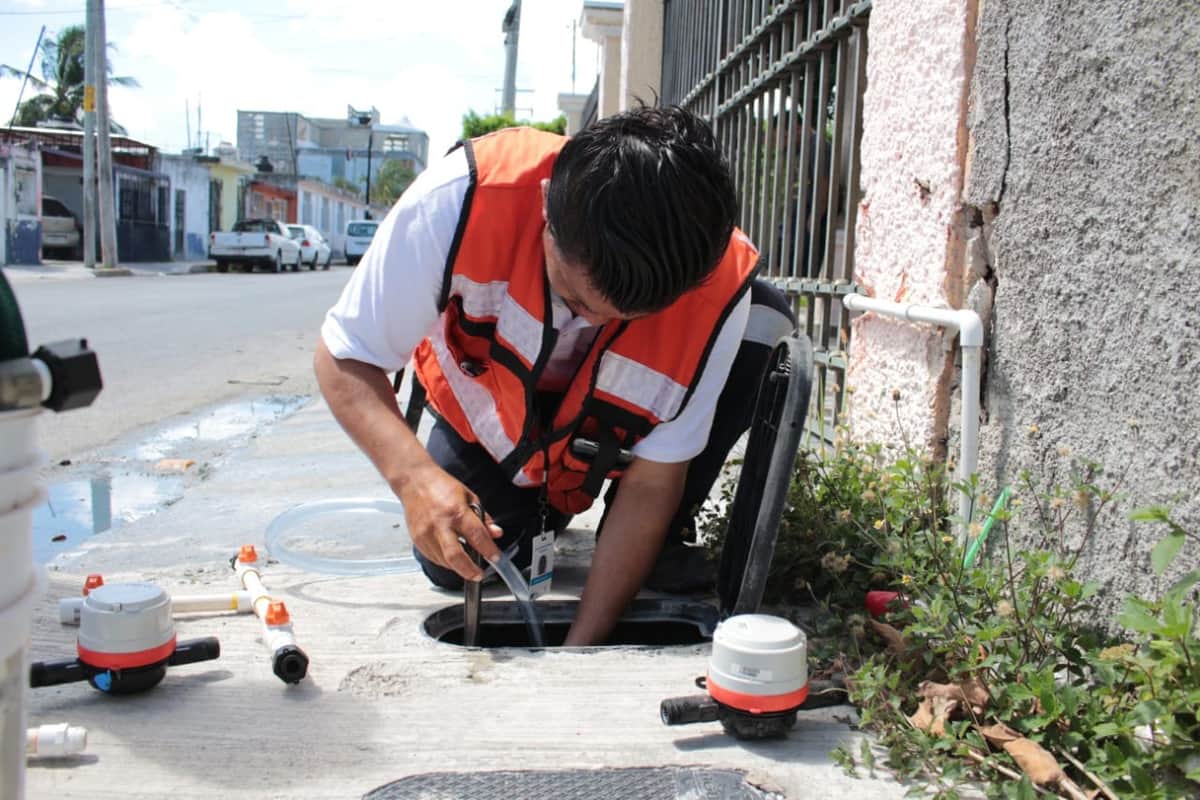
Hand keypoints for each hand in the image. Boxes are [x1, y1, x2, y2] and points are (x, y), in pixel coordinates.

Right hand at [394, 463, 502, 580]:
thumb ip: (483, 518)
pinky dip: (445, 561)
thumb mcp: (469, 496)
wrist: (414, 481)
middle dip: (469, 570)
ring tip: (467, 564)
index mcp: (456, 511)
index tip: (496, 559)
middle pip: (455, 556)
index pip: (477, 536)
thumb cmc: (441, 486)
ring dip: (458, 567)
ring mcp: (426, 534)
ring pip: (444, 561)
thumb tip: (496, 534)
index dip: (489, 550)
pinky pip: (434, 558)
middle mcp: (439, 525)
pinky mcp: (417, 539)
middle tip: (479, 575)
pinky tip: (452, 556)